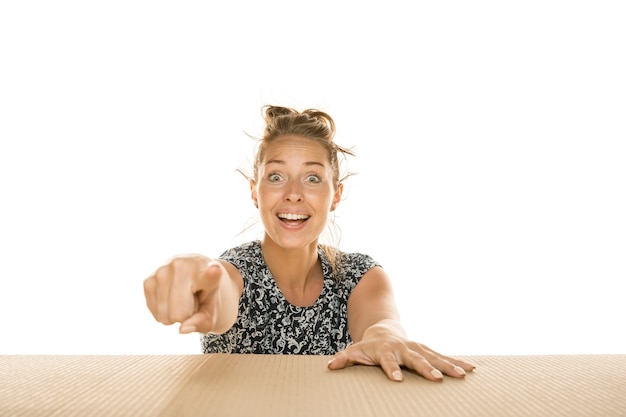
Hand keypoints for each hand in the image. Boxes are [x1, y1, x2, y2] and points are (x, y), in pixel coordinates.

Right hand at [143, 256, 233, 333]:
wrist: (194, 276)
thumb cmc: (205, 296)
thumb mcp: (212, 312)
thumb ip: (202, 322)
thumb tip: (182, 329)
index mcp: (209, 269)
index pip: (209, 275)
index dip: (211, 274)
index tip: (214, 269)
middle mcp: (183, 265)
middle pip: (179, 314)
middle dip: (186, 315)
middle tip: (192, 300)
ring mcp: (163, 270)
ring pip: (164, 316)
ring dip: (173, 313)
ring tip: (182, 296)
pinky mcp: (148, 280)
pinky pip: (155, 313)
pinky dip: (163, 311)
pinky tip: (170, 296)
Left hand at [327, 323, 474, 381]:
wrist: (383, 330)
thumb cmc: (368, 346)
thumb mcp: (355, 351)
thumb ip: (345, 358)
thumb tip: (331, 365)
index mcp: (386, 350)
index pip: (388, 361)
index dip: (391, 369)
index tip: (397, 380)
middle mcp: (404, 347)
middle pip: (416, 358)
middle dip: (426, 368)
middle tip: (437, 379)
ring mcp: (417, 348)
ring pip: (434, 356)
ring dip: (448, 365)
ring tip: (463, 374)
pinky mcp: (426, 350)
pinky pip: (443, 356)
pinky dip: (457, 362)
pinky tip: (472, 369)